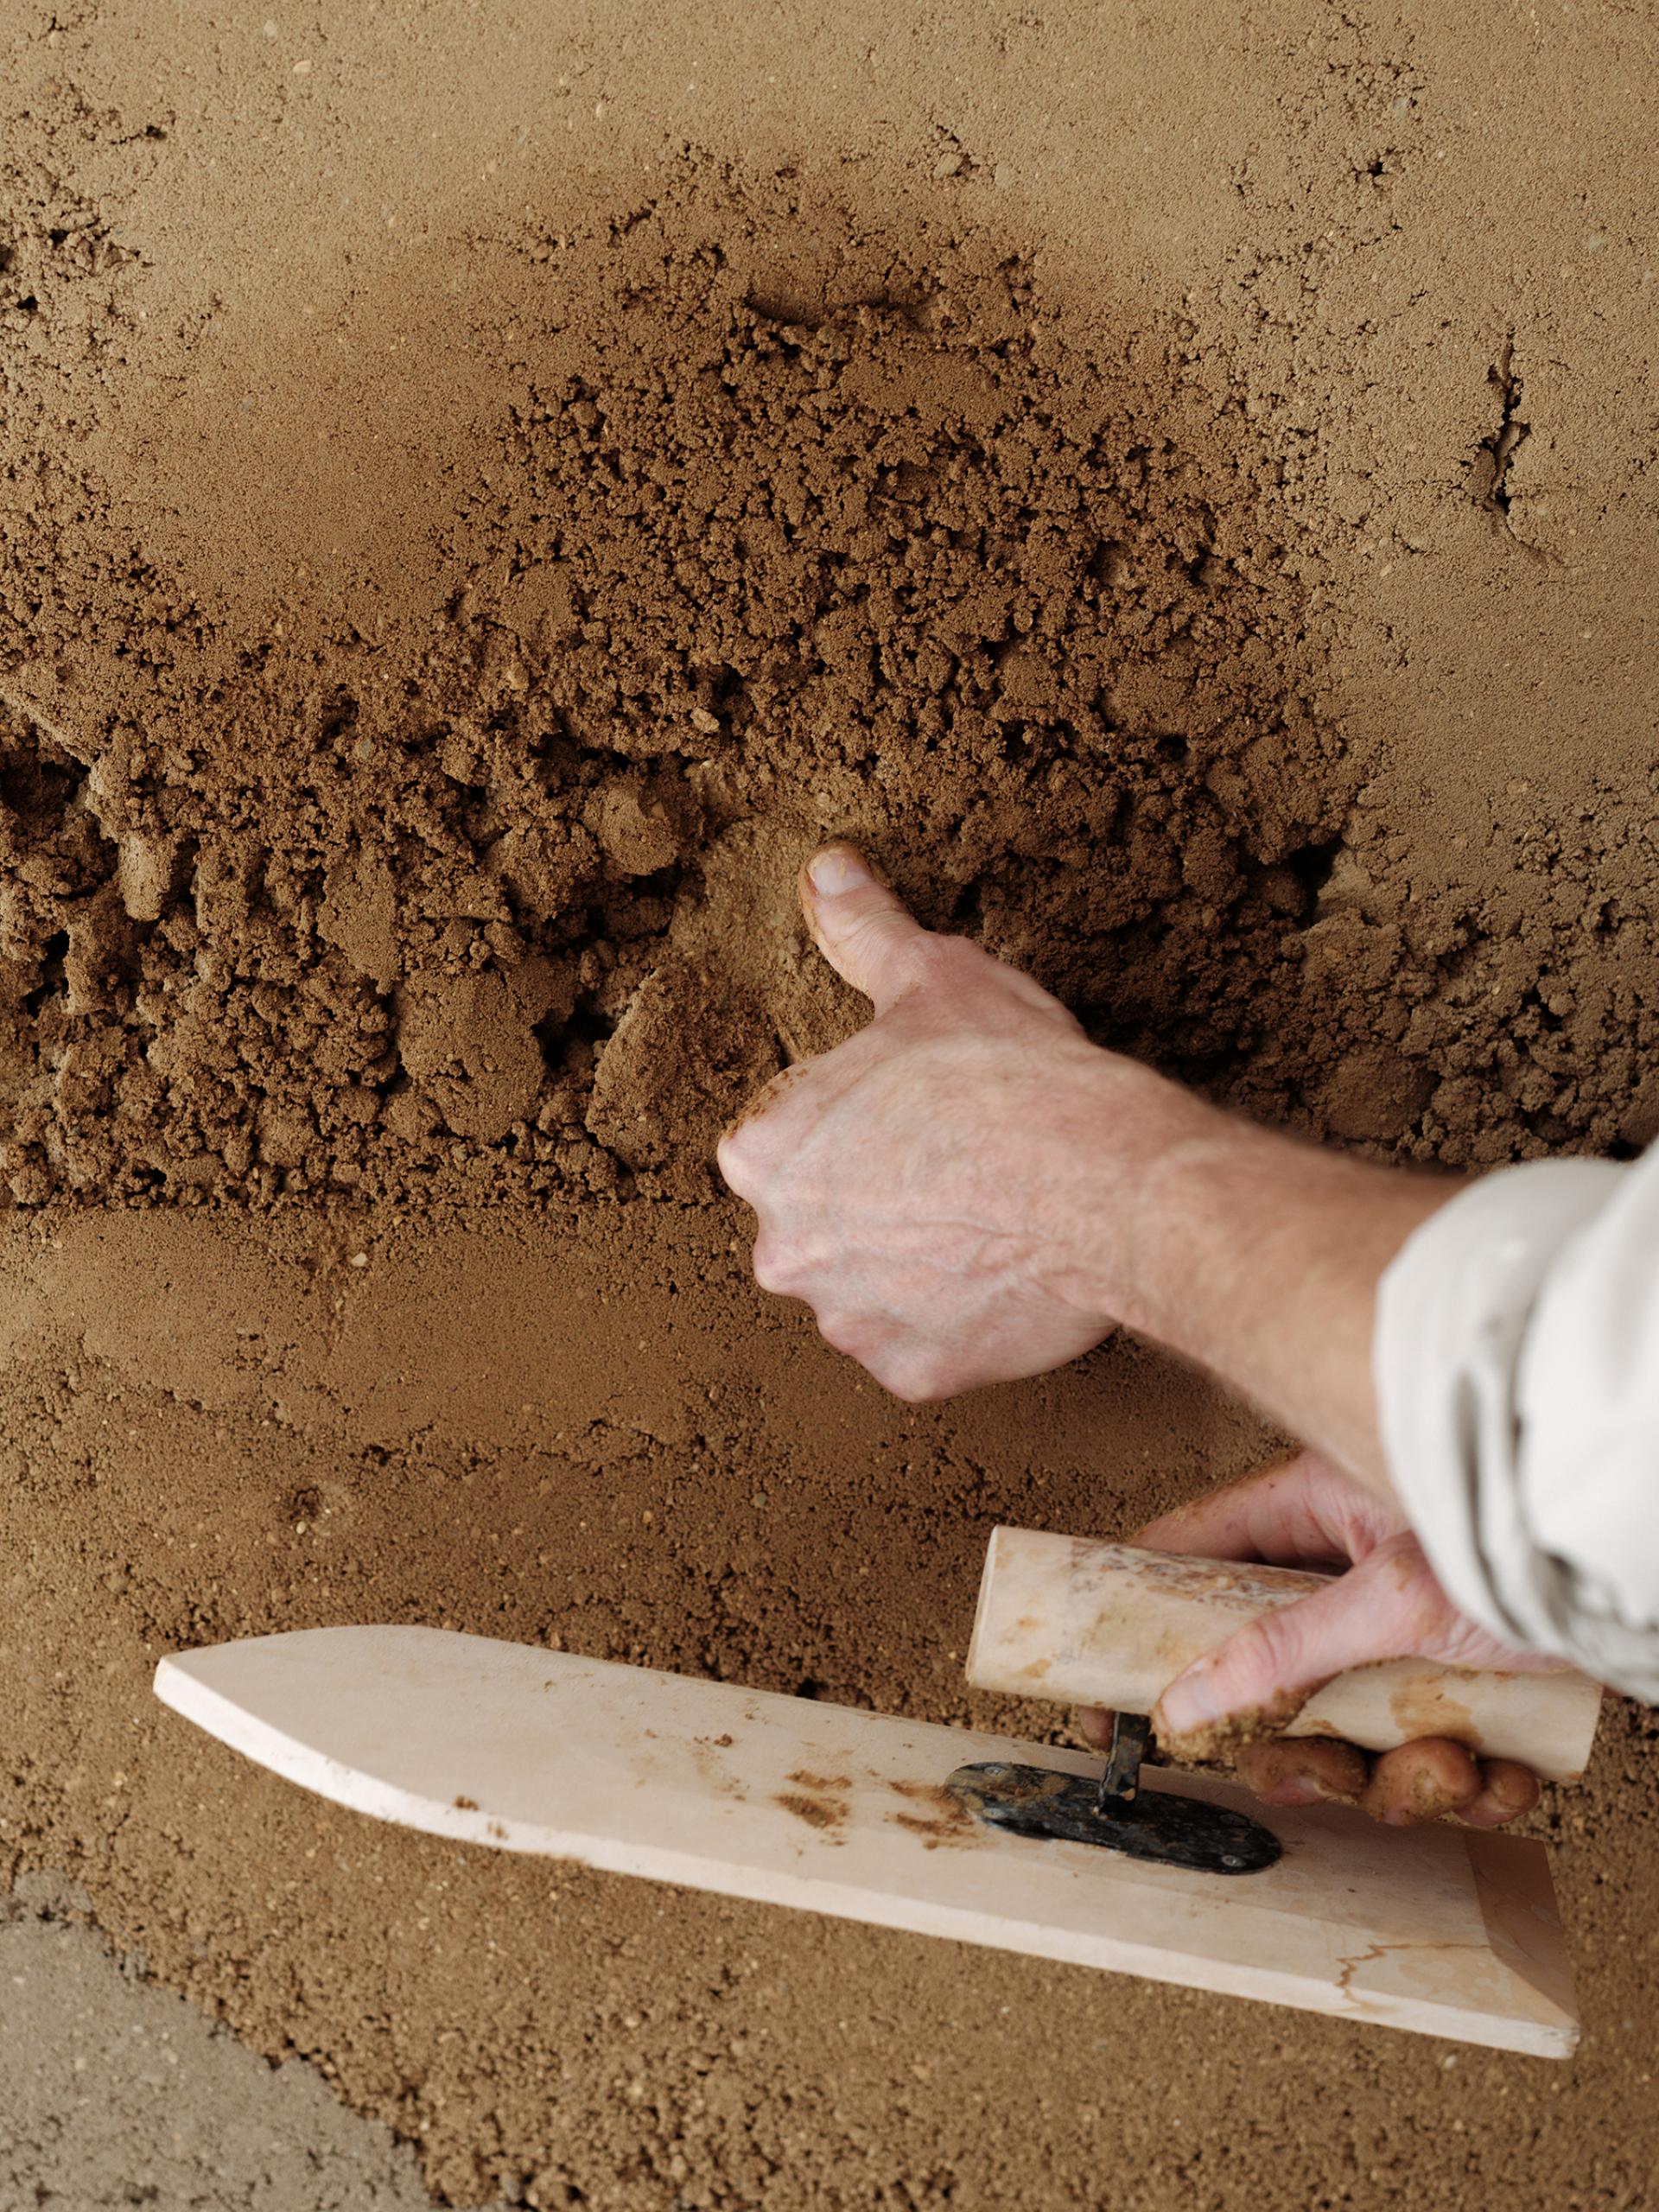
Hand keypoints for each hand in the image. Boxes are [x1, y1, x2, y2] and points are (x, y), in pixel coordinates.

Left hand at [718, 845, 1182, 1399]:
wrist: (1106, 1181)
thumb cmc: (1010, 1075)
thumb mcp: (933, 978)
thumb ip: (863, 932)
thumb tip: (826, 870)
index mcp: (766, 1151)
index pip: (785, 1139)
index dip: (855, 1122)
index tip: (914, 1114)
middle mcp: (782, 1249)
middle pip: (818, 1221)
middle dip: (874, 1201)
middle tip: (958, 1167)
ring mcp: (848, 1320)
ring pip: (867, 1288)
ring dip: (911, 1265)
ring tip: (989, 1220)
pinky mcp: (913, 1373)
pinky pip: (922, 1346)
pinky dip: (956, 1322)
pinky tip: (1005, 1276)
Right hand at [1080, 1452, 1552, 1825]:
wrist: (1639, 1560)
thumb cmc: (1527, 1529)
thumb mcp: (1390, 1599)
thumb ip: (1280, 1654)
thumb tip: (1180, 1701)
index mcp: (1311, 1508)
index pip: (1184, 1560)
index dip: (1137, 1632)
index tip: (1107, 1708)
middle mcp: (1350, 1567)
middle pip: (1272, 1678)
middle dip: (1308, 1747)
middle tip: (1319, 1771)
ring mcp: (1407, 1627)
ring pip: (1356, 1730)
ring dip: (1404, 1773)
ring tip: (1451, 1763)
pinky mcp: (1467, 1678)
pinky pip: (1434, 1750)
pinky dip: (1472, 1777)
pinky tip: (1504, 1769)